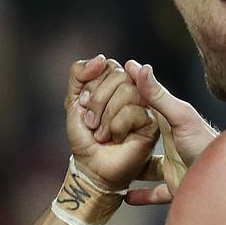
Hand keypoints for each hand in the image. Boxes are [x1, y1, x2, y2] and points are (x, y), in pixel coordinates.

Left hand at [66, 55, 158, 190]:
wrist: (91, 166)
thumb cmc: (84, 136)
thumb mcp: (73, 101)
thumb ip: (79, 73)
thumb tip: (102, 59)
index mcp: (116, 83)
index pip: (108, 65)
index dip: (92, 85)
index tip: (83, 106)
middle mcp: (133, 91)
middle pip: (120, 75)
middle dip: (98, 101)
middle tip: (91, 122)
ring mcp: (144, 106)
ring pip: (128, 91)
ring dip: (106, 116)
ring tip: (102, 133)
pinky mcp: (151, 124)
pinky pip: (133, 111)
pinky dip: (117, 126)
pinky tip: (116, 138)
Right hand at [119, 60, 217, 204]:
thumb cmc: (205, 143)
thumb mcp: (180, 116)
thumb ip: (159, 95)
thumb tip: (140, 67)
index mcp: (168, 122)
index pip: (143, 104)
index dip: (126, 93)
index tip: (107, 81)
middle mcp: (169, 141)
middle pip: (140, 134)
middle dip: (121, 132)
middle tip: (97, 127)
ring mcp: (172, 165)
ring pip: (144, 165)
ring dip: (129, 165)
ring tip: (108, 164)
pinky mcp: (174, 186)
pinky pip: (154, 192)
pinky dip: (141, 196)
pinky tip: (126, 197)